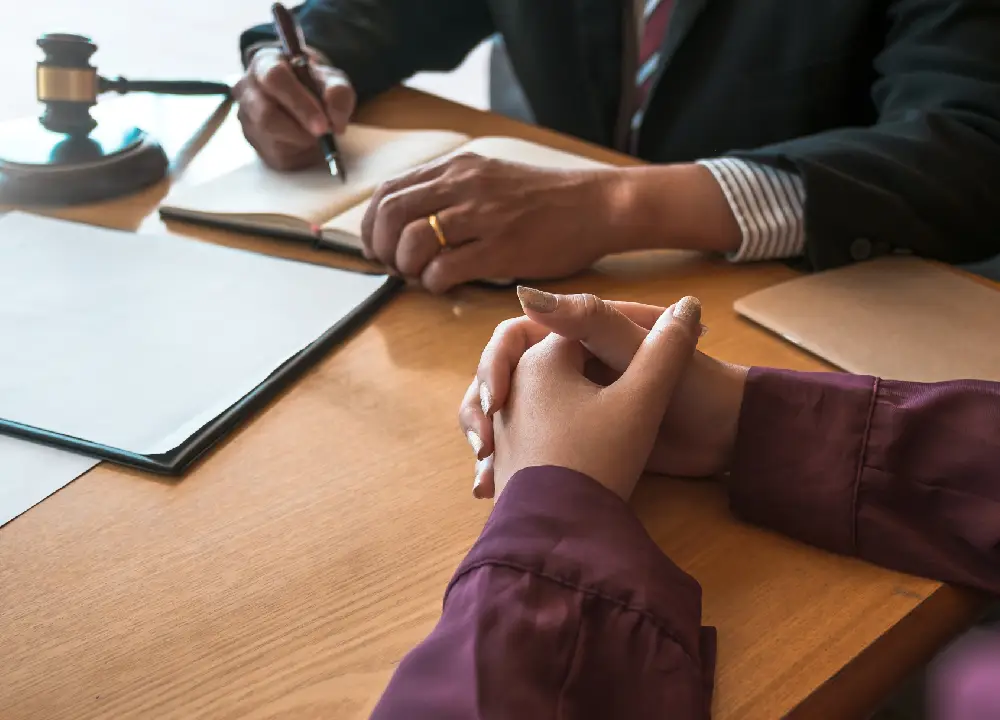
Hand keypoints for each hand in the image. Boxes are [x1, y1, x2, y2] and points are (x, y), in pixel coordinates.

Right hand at [234, 47, 355, 170]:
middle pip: (266, 115)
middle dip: (300, 129)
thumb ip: (338, 93)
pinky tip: (306, 141)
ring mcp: (246, 118)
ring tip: (317, 133)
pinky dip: (298, 152)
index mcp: (264, 63)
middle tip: (325, 134)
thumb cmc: (314, 84)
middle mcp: (247, 90)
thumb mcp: (332, 80)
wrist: (303, 97)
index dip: (300, 103)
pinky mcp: (253, 143)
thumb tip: (336, 122)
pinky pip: (276, 154)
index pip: (275, 78)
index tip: (323, 124)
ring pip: (271, 138)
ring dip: (300, 140)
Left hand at [359, 153, 627, 292]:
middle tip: (394, 266)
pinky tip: (445, 285)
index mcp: (458, 168)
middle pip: (392, 215)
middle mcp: (464, 185)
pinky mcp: (500, 248)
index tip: (378, 246)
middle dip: (382, 248)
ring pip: (413, 241)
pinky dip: (433, 282)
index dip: (372, 224)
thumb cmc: (545, 200)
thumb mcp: (491, 177)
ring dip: (407, 267)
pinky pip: (444, 268)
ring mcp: (482, 216)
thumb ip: (452, 191)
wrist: (596, 206)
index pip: (389, 190)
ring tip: (421, 276)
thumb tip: (410, 221)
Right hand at [459, 288, 748, 498]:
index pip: (512, 339)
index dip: (493, 367)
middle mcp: (565, 364)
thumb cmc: (693, 384)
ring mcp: (568, 403)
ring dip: (489, 444)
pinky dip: (507, 469)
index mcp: (575, 335)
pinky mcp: (576, 437)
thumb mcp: (635, 350)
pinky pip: (528, 449)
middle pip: (501, 381)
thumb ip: (587, 320)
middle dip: (481, 413)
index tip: (495, 402)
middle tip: (484, 447)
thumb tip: (523, 292)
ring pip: (507, 419)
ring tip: (484, 479)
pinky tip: (490, 492)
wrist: (726, 437)